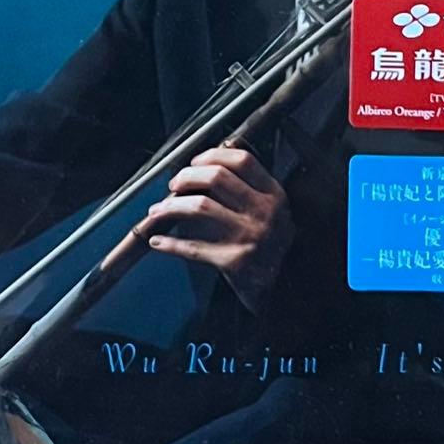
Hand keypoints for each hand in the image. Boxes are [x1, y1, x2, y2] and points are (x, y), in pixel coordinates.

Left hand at [135, 145, 294, 313]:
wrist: (286, 288)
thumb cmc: (271, 246)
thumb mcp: (272, 211)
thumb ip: (248, 188)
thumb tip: (203, 167)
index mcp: (274, 195)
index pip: (242, 160)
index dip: (212, 155)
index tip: (194, 162)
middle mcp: (264, 212)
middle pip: (216, 177)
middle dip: (186, 176)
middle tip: (174, 184)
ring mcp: (249, 236)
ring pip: (200, 207)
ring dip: (171, 206)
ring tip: (158, 211)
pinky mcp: (234, 262)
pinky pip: (193, 247)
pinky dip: (170, 244)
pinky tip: (157, 241)